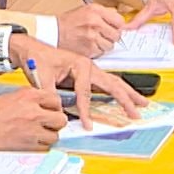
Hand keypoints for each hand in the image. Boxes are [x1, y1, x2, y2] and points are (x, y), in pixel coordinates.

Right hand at [0, 87, 64, 154]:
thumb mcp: (10, 96)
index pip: (56, 99)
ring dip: (50, 134)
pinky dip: (42, 144)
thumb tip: (41, 102)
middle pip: (61, 118)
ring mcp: (32, 130)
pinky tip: (34, 140)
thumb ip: (28, 98)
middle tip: (49, 121)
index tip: (51, 108)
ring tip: (41, 132)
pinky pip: (45, 146)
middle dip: (56, 120)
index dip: (54, 105)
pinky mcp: (28, 145)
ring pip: (55, 135)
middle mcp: (34, 112)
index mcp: (29, 96)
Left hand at [9, 35, 144, 129]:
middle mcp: (89, 66)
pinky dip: (118, 92)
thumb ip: (51, 96)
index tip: (88, 124)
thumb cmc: (38, 59)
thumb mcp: (41, 78)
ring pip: (114, 82)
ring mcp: (91, 70)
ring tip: (141, 103)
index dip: (86, 110)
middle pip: (112, 83)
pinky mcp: (88, 75)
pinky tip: (126, 98)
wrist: (31, 49)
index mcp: (80, 64)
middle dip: (126, 99)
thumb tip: (59, 112)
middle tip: (136, 112)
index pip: (86, 92)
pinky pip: (106, 84)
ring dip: (128, 94)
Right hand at [56, 3, 125, 55]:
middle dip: (111, 36)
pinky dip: (97, 51)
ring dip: (104, 45)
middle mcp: (95, 23)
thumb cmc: (69, 22)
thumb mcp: (87, 10)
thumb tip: (120, 20)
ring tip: (94, 40)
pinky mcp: (89, 50)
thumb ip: (104, 13)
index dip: (118, 25)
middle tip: (103, 34)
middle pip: (117, 35)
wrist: (54, 32)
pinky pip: (101, 53)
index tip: (114, 27)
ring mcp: (92, 37)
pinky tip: (89, 45)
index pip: (120, 21)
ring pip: (110, 46)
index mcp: (95, 10)